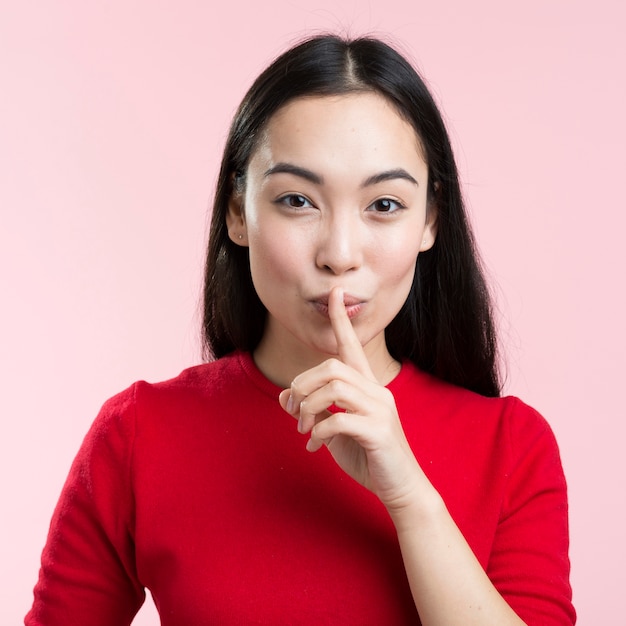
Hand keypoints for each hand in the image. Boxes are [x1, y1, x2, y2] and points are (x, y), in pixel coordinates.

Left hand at [278, 287, 423, 511]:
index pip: (353, 345)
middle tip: (295, 410)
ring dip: (308, 407)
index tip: (335, 292)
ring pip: (334, 387)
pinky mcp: (378, 431)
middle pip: (332, 366)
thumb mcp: (333, 432)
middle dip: (303, 384)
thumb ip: (312, 411)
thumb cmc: (368, 456)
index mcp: (368, 387)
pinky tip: (315, 446)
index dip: (341, 320)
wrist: (400, 489)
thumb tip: (285, 395)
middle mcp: (377, 391)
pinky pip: (338, 420)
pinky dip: (318, 431)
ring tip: (303, 429)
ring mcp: (380, 410)